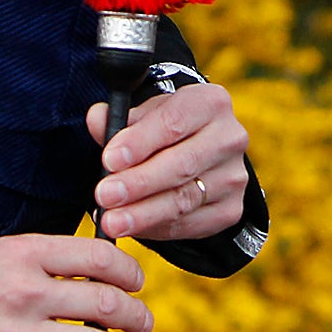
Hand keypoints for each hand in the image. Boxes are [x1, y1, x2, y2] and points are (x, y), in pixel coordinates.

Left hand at [87, 83, 249, 240]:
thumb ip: (120, 119)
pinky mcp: (231, 209)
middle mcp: (229, 138)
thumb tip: (97, 119)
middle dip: (139, 183)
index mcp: (210, 103)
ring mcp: (234, 176)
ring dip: (143, 213)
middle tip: (105, 195)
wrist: (198, 153)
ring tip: (112, 220)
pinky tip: (133, 228)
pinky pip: (190, 225)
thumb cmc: (165, 130)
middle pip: (182, 165)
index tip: (109, 160)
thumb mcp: (145, 115)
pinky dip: (157, 229)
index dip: (140, 142)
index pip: (174, 122)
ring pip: (184, 200)